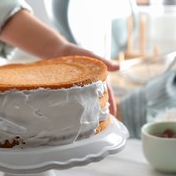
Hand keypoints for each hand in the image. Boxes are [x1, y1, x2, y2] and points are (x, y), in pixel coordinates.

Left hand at [0, 10, 117, 114]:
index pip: (107, 93)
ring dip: (89, 111)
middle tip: (102, 124)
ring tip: (90, 122)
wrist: (56, 51)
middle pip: (97, 99)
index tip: (113, 115)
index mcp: (97, 78)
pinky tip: (74, 115)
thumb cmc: (76, 53)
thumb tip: (119, 67)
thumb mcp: (90, 56)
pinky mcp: (68, 90)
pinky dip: (77, 107)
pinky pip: (74, 100)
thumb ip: (103, 62)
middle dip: (101, 110)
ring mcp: (78, 88)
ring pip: (86, 101)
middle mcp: (89, 84)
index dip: (110, 104)